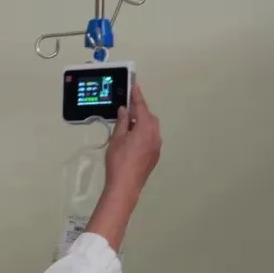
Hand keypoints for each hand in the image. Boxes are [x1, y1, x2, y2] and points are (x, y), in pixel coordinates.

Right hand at [83, 84, 161, 250]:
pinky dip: (144, 133)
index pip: (141, 107)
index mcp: (145, 128)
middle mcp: (155, 135)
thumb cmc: (118, 161)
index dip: (137, 96)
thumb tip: (124, 111)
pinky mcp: (155, 155)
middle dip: (140, 111)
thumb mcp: (116, 139)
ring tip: (128, 124)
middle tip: (127, 109)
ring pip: (151, 128)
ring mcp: (157, 146)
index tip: (134, 86)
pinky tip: (133, 138)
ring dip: (142, 123)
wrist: (126, 186)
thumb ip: (122, 123)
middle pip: (149, 117)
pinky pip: (151, 138)